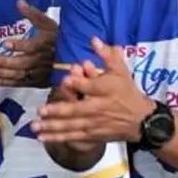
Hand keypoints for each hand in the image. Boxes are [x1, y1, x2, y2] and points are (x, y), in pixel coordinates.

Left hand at [0, 0, 57, 88]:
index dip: (19, 46)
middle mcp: (43, 60)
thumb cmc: (58, 38)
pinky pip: (22, 83)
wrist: (74, 58)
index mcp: (47, 43)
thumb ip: (34, 14)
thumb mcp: (49, 24)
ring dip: (1, 73)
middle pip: (22, 63)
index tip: (5, 43)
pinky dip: (8, 83)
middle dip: (3, 62)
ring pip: (20, 75)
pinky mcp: (39, 82)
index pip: (33, 46)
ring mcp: (41, 72)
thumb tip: (19, 1)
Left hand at [35, 37, 156, 144]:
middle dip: (58, 110)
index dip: (78, 83)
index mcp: (105, 90)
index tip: (65, 80)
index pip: (90, 86)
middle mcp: (99, 107)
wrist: (141, 120)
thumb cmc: (127, 92)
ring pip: (72, 125)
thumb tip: (94, 39)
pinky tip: (42, 138)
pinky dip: (58, 138)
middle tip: (40, 110)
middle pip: (77, 109)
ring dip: (52, 127)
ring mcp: (95, 123)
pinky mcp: (93, 135)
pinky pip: (73, 137)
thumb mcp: (121, 71)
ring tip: (35, 126)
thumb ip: (107, 55)